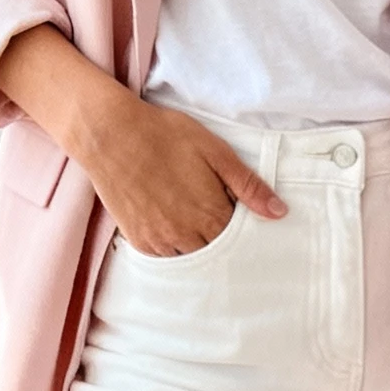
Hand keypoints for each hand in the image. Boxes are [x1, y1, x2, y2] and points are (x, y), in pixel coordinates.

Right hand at [0, 25, 285, 255]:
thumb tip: (279, 213)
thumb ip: (248, 185)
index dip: (241, 227)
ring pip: (191, 256)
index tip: (237, 212)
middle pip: (216, 251)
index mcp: (211, 215)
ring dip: (196, 243)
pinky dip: (173, 245)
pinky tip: (172, 221)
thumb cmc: (165, 135)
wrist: (110, 134)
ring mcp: (161, 241)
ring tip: (191, 214)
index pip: (239, 240)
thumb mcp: (215, 151)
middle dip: (220, 237)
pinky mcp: (140, 241)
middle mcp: (187, 236)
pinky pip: (166, 256)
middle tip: (211, 210)